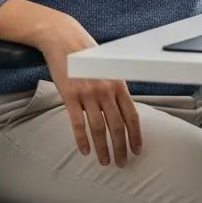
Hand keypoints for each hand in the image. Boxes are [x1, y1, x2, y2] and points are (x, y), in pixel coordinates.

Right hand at [35, 16, 143, 167]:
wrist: (64, 39)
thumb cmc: (87, 54)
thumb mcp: (108, 68)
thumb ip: (115, 88)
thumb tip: (124, 111)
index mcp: (118, 82)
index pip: (132, 115)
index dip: (136, 135)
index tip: (137, 150)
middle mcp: (105, 89)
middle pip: (117, 126)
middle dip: (121, 147)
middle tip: (122, 163)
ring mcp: (88, 94)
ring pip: (98, 129)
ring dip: (103, 148)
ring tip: (105, 162)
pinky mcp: (70, 96)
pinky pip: (77, 124)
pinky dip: (82, 140)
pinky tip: (84, 151)